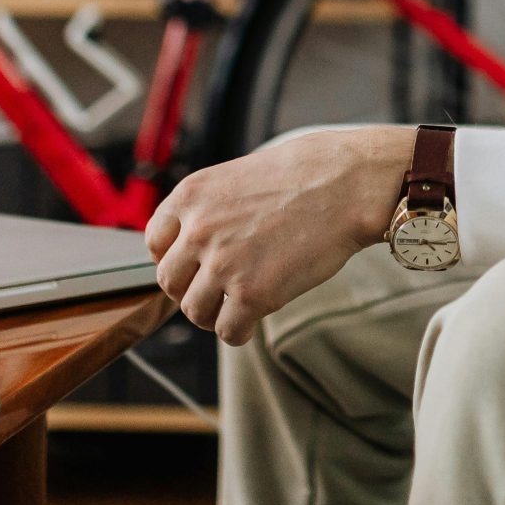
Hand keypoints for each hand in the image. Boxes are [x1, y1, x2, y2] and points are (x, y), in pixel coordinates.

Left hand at [145, 125, 413, 344]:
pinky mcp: (251, 294)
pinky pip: (227, 331)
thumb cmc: (307, 172)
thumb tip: (201, 243)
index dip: (176, 259)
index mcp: (191, 196)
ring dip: (213, 314)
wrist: (348, 183)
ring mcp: (222, 264)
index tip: (195, 267)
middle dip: (191, 290)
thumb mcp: (240, 176)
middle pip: (169, 282)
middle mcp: (198, 230)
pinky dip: (238, 332)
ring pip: (194, 310)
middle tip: (217, 292)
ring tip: (236, 308)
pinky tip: (252, 322)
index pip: (155, 243)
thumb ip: (211, 208)